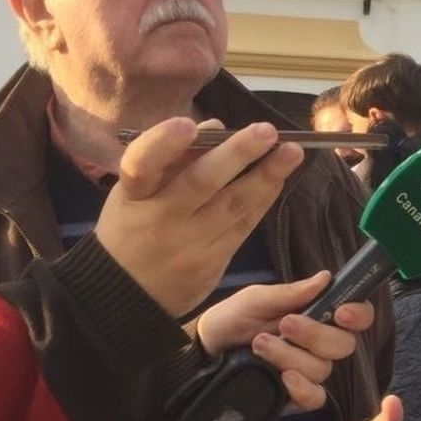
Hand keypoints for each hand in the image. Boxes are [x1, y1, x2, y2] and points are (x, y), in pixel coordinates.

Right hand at [94, 118, 303, 316]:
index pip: (141, 166)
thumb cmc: (131, 228)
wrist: (127, 295)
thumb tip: (217, 127)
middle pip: (200, 183)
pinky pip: (244, 226)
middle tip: (268, 131)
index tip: (187, 124)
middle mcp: (161, 219)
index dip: (163, 144)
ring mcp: (190, 245)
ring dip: (266, 176)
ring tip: (292, 153)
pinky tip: (280, 179)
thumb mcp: (133, 193)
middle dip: (237, 154)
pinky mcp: (213, 263)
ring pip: (233, 206)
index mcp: (132, 196)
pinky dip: (263, 200)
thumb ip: (170, 159)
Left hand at [197, 271, 371, 411]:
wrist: (204, 353)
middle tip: (284, 325)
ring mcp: (309, 373)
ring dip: (290, 355)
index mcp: (317, 316)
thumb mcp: (254, 300)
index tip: (342, 313)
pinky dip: (302, 388)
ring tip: (259, 346)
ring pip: (322, 369)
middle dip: (315, 334)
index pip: (356, 316)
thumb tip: (325, 277)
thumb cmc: (231, 320)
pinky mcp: (297, 397)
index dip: (358, 314)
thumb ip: (289, 293)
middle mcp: (319, 346)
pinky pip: (315, 398)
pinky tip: (283, 378)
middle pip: (343, 345)